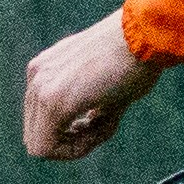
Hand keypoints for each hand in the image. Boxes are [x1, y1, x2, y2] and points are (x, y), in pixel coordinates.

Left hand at [21, 11, 157, 160]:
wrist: (146, 35)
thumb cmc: (136, 57)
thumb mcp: (103, 84)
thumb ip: (87, 102)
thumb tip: (89, 123)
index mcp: (46, 67)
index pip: (44, 119)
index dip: (71, 131)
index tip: (100, 119)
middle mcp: (37, 75)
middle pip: (39, 134)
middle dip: (70, 140)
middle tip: (102, 124)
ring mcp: (41, 86)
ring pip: (43, 145)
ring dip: (76, 144)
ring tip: (107, 121)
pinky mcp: (52, 100)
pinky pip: (48, 147)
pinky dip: (76, 148)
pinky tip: (103, 126)